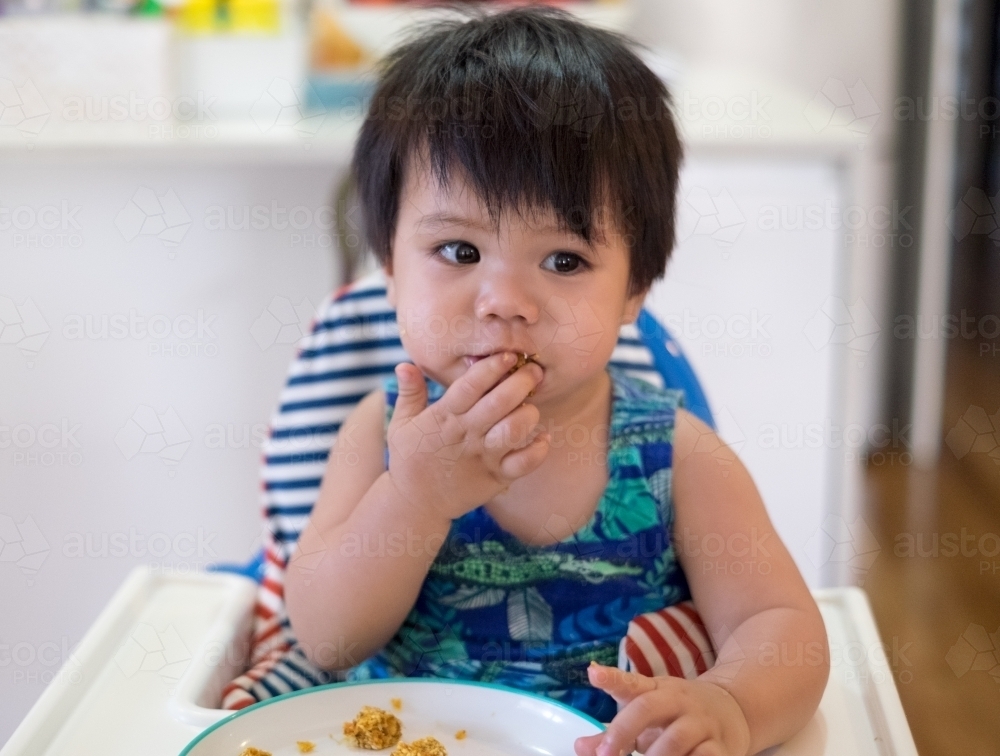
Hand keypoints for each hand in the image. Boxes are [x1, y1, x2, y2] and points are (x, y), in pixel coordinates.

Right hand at [386, 352, 548, 520]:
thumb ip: (409, 393)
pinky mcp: (495, 478)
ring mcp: (482, 458)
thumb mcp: (401, 424)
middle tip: (534, 371)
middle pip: (498, 403)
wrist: (416, 504)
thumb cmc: (410, 459)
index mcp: (443, 417)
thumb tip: (404, 363)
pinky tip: (544, 438)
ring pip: (513, 431)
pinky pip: (523, 464)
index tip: (508, 355)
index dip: (491, 368)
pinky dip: (538, 450)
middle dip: (520, 383)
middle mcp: (465, 435)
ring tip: (531, 405)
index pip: (469, 386)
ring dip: (528, 414)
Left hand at [575, 663, 750, 755]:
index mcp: (658, 690)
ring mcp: (701, 724)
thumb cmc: (677, 714)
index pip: (631, 683)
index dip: (611, 678)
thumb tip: (580, 746)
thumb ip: (614, 731)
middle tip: (605, 754)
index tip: (593, 674)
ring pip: (676, 739)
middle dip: (624, 731)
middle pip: (648, 708)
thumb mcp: (648, 713)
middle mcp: (679, 702)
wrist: (734, 709)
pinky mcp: (721, 748)